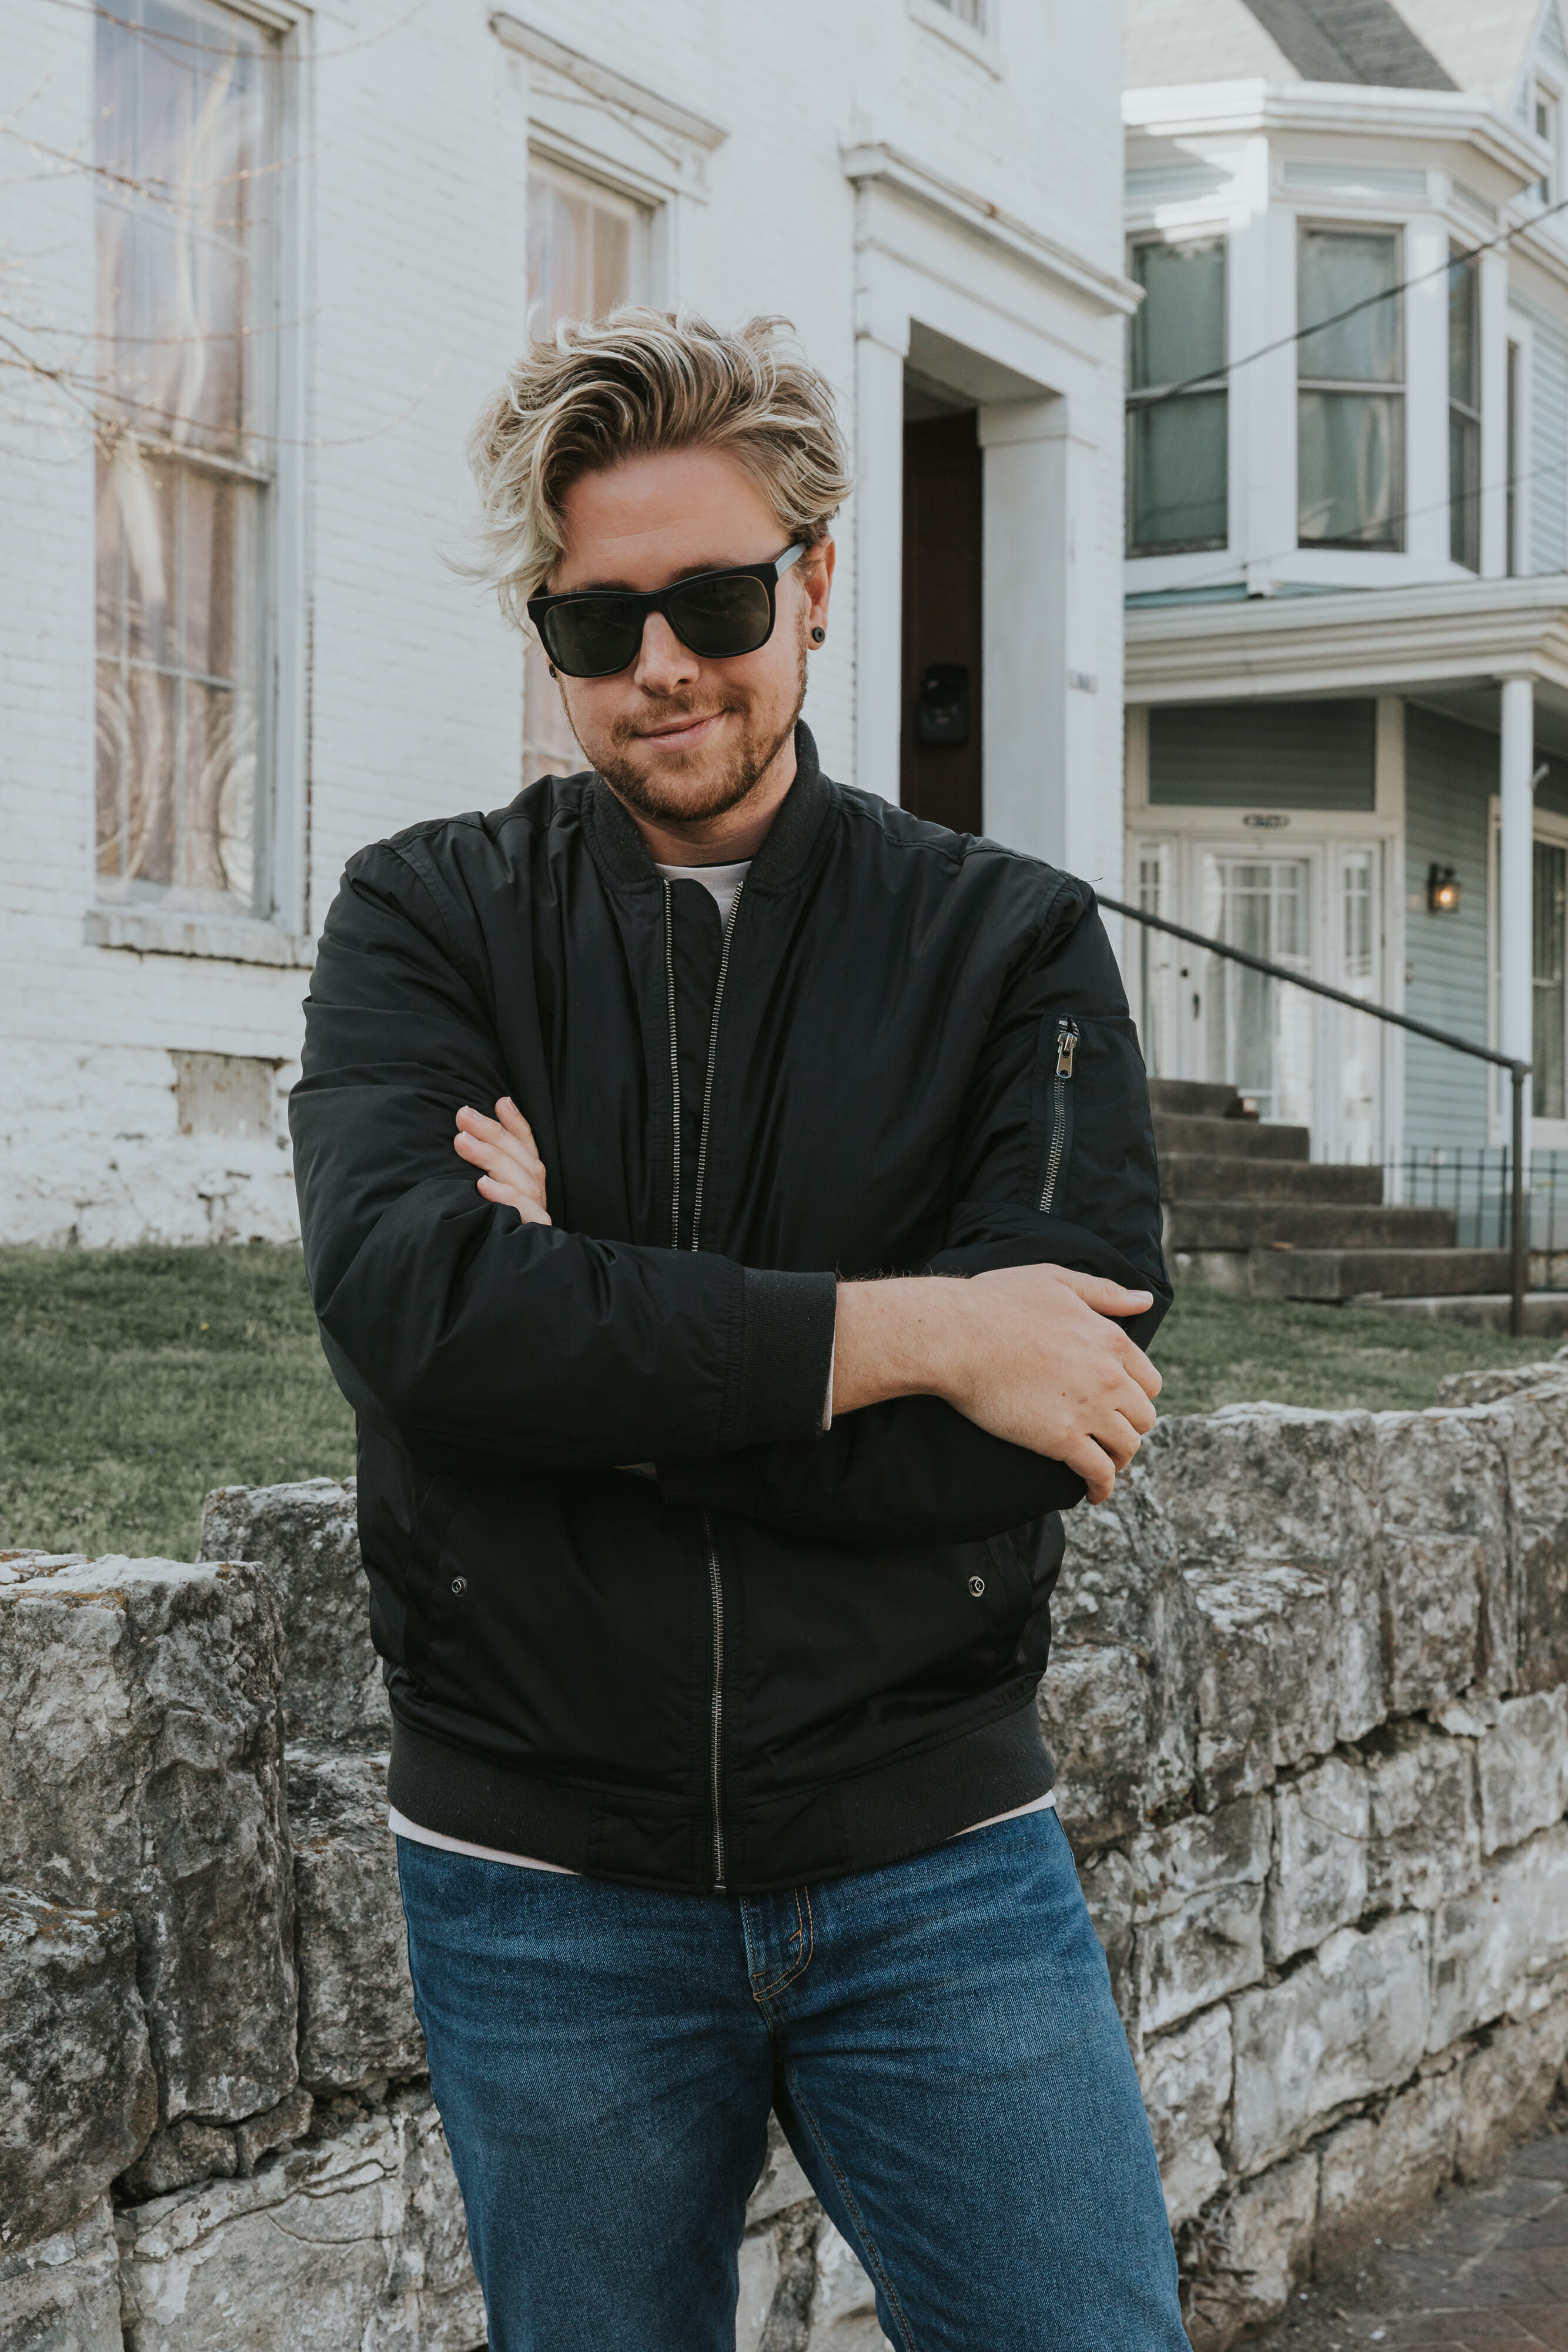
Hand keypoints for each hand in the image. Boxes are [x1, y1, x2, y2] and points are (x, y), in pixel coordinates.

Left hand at [453, 1098, 550, 1225]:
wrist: (496, 1297)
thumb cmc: (481, 1235)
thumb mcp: (480, 1194)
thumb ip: (484, 1166)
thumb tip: (469, 1132)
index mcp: (528, 1186)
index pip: (527, 1149)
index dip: (516, 1124)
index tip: (500, 1102)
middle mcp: (536, 1199)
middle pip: (524, 1160)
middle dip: (494, 1134)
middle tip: (463, 1116)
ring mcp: (537, 1217)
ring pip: (524, 1181)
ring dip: (492, 1158)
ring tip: (462, 1142)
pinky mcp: (533, 1234)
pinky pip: (526, 1212)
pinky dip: (505, 1195)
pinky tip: (482, 1184)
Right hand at [833, 1265, 1159, 1503]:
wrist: (956, 1336)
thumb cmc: (996, 1302)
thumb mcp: (1055, 1280)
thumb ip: (1105, 1292)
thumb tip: (1145, 1300)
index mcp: (1110, 1339)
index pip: (1149, 1380)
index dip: (1137, 1395)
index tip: (1122, 1404)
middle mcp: (1109, 1376)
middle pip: (1143, 1416)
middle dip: (1129, 1426)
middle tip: (1108, 1434)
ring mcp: (1088, 1409)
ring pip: (1127, 1446)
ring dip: (1117, 1458)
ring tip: (1102, 1464)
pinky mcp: (1061, 1439)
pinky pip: (1099, 1472)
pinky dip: (1102, 1487)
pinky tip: (1093, 1493)